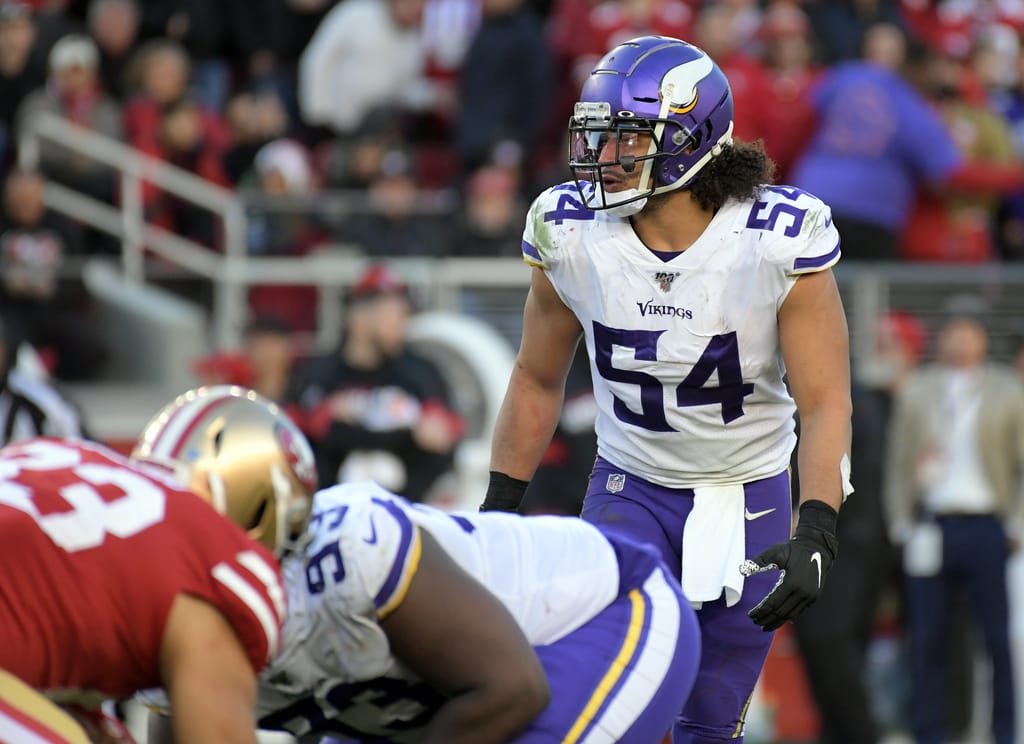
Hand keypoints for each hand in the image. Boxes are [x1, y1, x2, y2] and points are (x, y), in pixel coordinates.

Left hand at [740, 500, 838, 630]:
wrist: (818, 548)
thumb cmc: (793, 549)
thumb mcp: (775, 551)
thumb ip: (759, 561)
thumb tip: (742, 569)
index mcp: (792, 582)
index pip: (773, 603)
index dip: (761, 611)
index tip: (750, 615)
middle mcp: (802, 592)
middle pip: (780, 612)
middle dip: (766, 618)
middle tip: (754, 621)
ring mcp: (810, 596)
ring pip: (790, 615)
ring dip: (776, 622)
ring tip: (764, 625)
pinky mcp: (814, 597)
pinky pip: (798, 611)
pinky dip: (787, 616)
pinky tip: (778, 619)